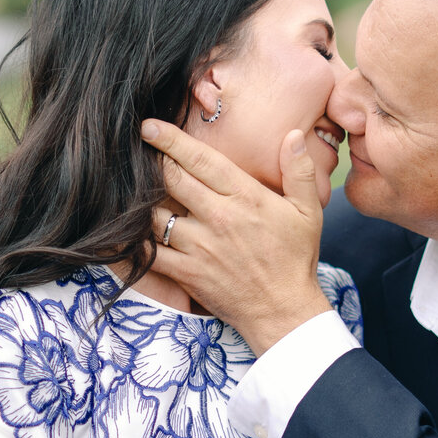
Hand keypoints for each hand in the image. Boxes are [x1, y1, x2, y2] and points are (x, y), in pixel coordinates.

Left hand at [142, 118, 330, 355]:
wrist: (284, 311)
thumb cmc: (296, 260)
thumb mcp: (308, 213)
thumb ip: (299, 172)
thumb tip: (294, 135)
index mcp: (245, 197)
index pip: (200, 159)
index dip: (170, 139)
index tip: (149, 126)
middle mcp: (218, 218)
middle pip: (171, 179)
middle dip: (152, 163)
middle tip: (140, 156)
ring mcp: (200, 247)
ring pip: (155, 214)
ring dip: (143, 202)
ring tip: (135, 193)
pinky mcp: (187, 273)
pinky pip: (151, 252)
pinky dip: (137, 241)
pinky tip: (129, 230)